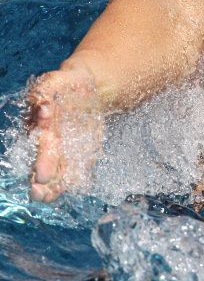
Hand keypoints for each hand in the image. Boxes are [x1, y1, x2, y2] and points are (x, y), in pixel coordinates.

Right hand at [27, 66, 99, 202]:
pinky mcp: (79, 152)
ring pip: (57, 170)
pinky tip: (71, 190)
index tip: (39, 176)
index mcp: (39, 126)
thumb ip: (43, 91)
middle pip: (44, 162)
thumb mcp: (53, 82)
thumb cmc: (66, 85)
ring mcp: (63, 149)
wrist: (89, 89)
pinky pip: (75, 169)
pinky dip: (73, 180)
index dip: (39, 161)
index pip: (36, 146)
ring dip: (53, 185)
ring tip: (47, 198)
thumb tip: (41, 105)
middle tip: (38, 191)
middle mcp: (48, 141)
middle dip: (42, 177)